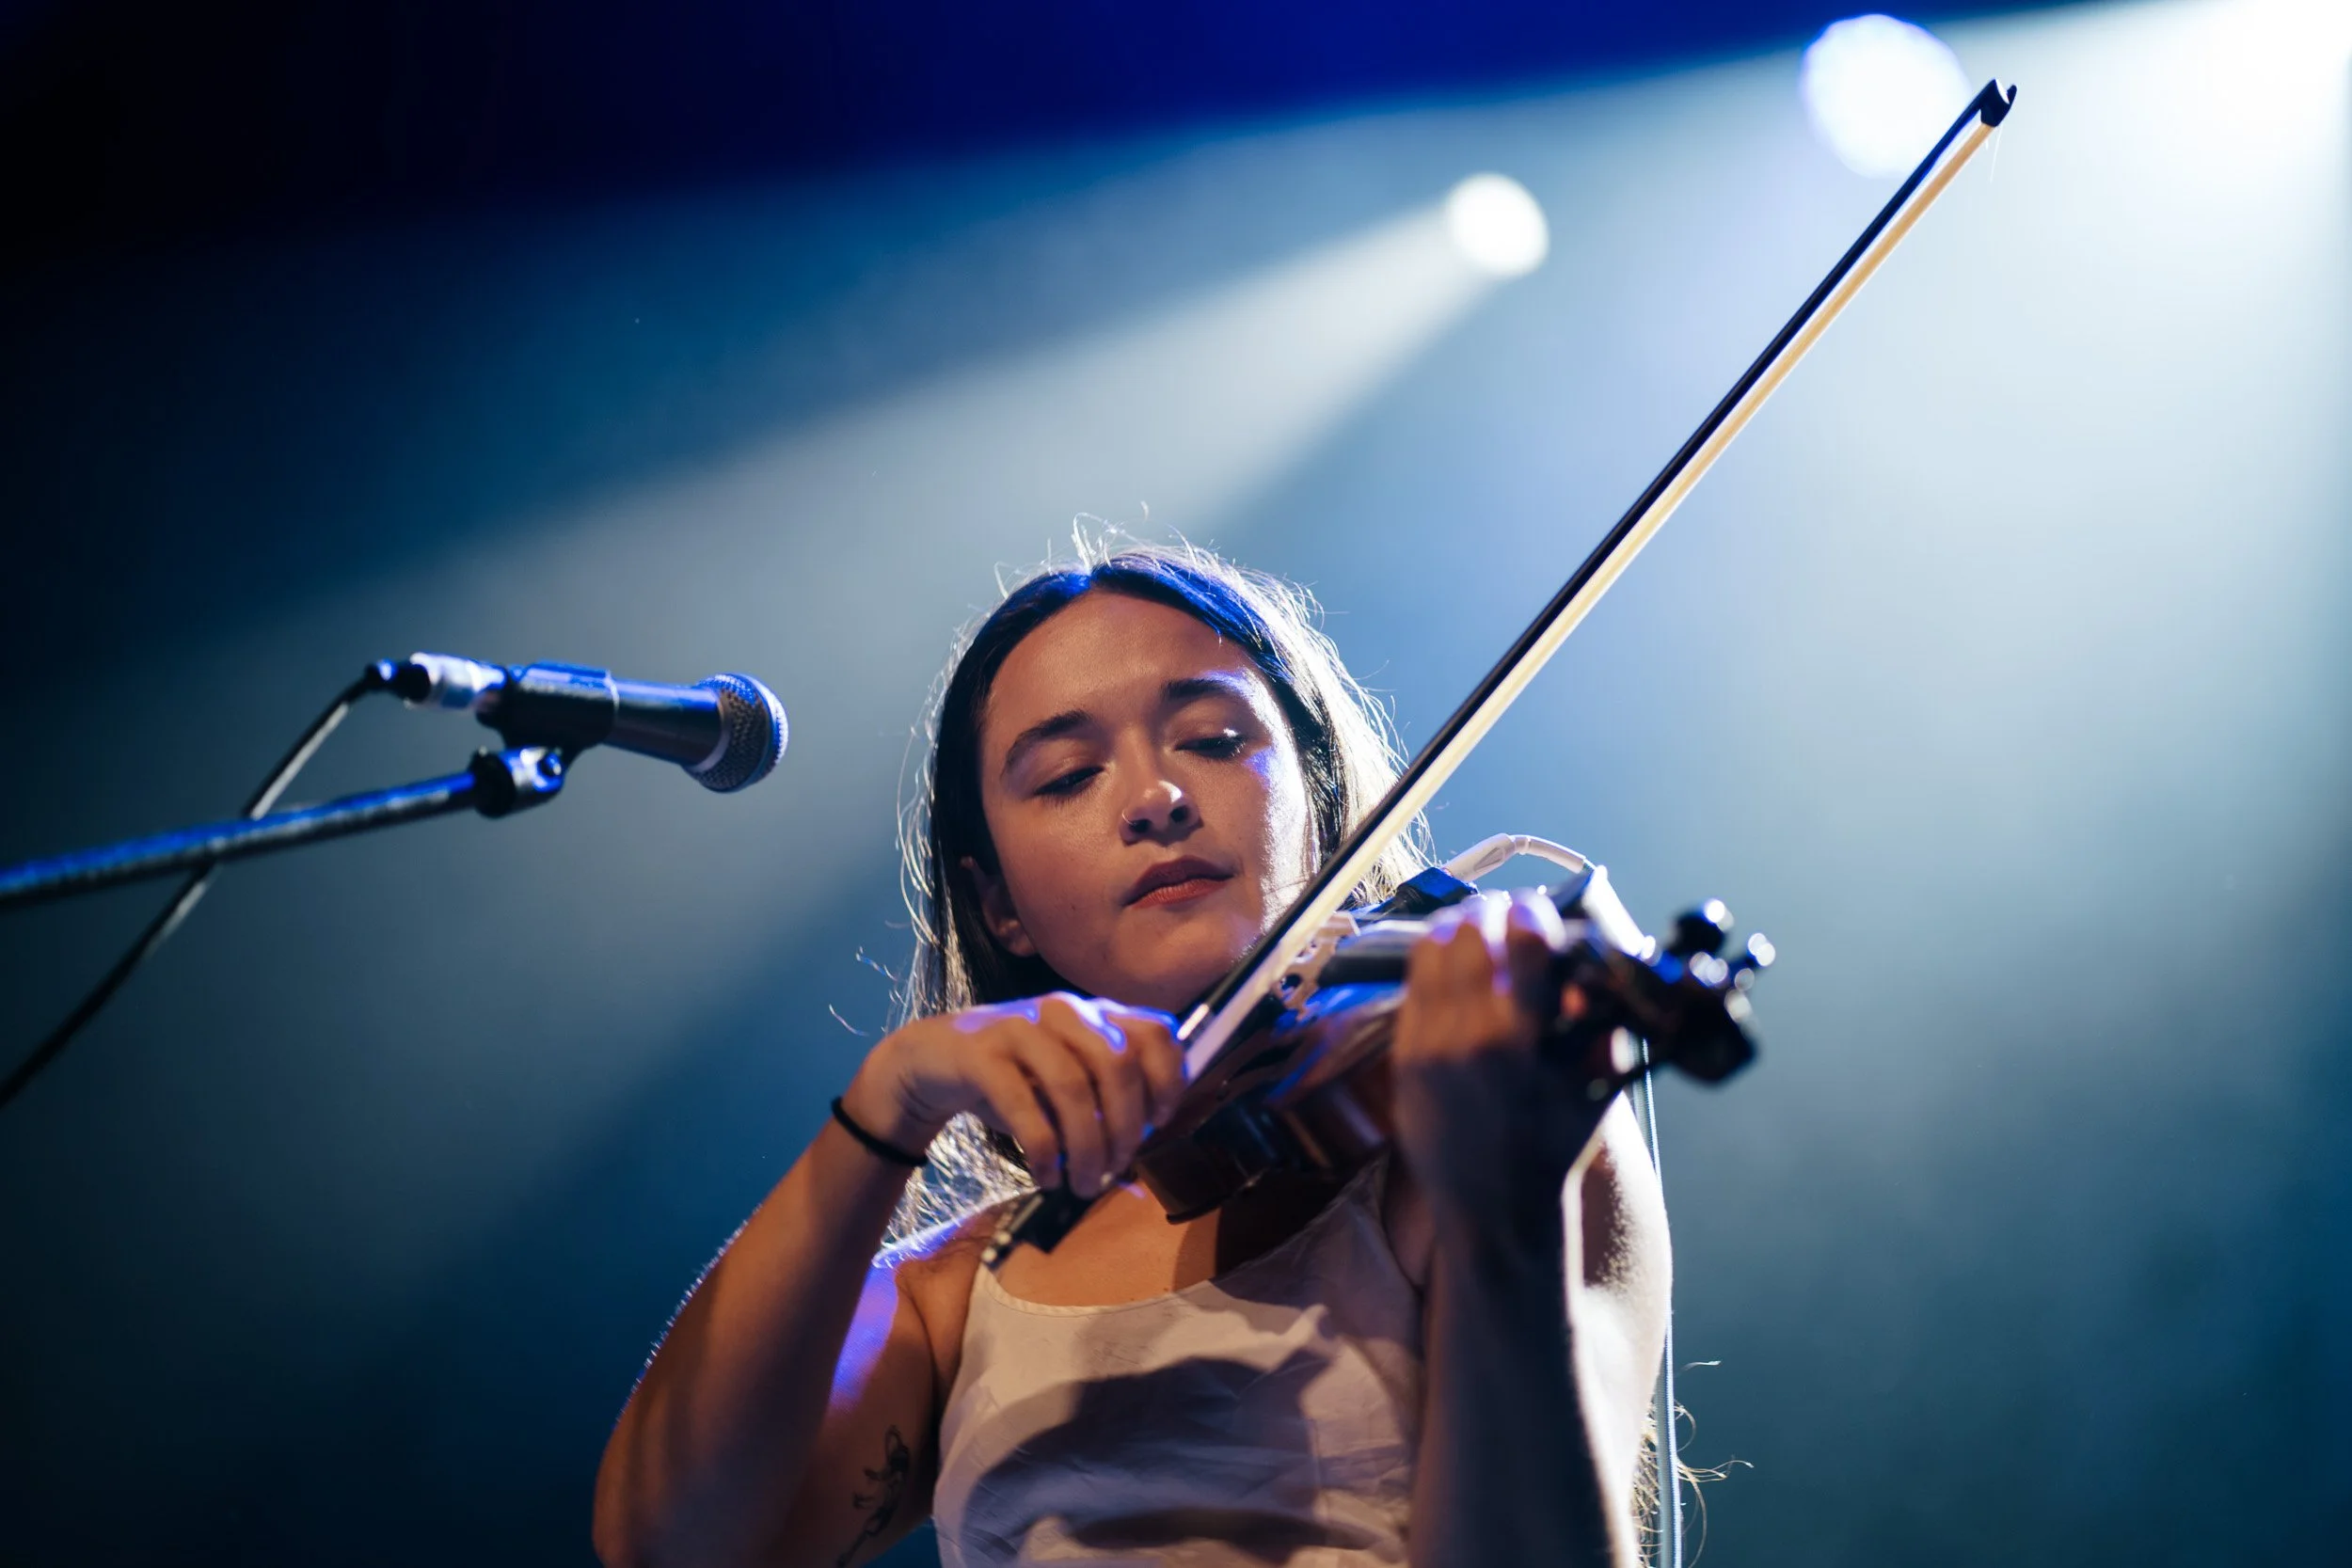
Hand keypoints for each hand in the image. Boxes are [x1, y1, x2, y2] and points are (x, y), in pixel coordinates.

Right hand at [840, 993, 1185, 1195]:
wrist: (933, 1059)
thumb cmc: (1014, 1076)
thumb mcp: (1066, 1080)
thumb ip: (1103, 1100)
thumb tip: (1138, 1144)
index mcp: (1095, 1013)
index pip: (1156, 1031)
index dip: (1169, 1079)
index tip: (1159, 1123)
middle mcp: (1064, 1011)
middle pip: (1117, 1065)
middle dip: (1125, 1127)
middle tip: (1117, 1170)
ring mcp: (1021, 1027)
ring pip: (1072, 1087)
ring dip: (1086, 1147)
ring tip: (1084, 1185)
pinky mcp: (981, 1053)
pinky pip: (1023, 1106)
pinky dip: (1043, 1150)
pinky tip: (1046, 1176)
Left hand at [1390, 891, 1611, 1227]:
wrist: (1494, 1212)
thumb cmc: (1552, 1150)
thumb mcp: (1596, 1091)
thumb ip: (1599, 1025)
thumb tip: (1588, 967)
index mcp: (1521, 1043)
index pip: (1524, 942)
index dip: (1534, 913)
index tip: (1540, 910)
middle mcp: (1467, 1038)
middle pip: (1469, 932)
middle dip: (1492, 912)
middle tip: (1507, 914)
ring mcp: (1426, 1046)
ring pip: (1431, 951)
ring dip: (1457, 930)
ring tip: (1478, 931)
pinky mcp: (1401, 1058)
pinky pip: (1411, 987)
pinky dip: (1433, 966)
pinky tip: (1452, 966)